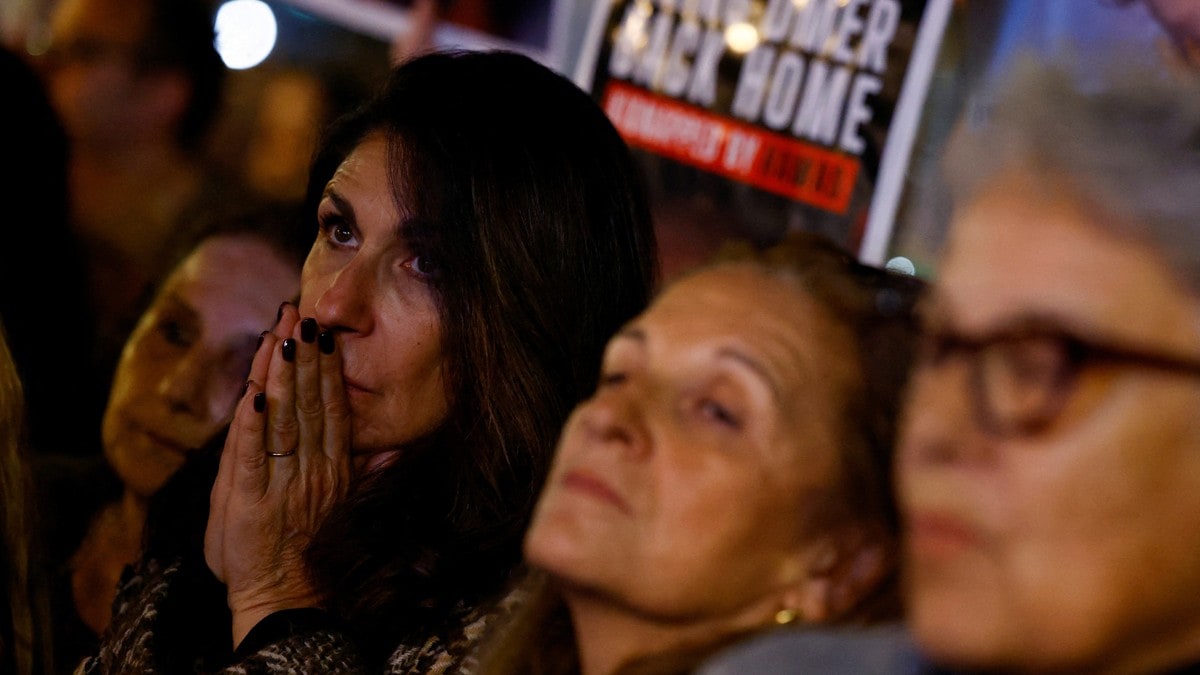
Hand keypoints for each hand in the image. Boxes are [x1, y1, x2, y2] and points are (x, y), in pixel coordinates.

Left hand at [205, 302, 352, 648]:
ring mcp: (284, 483)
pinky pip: (253, 454)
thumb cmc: (304, 549)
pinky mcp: (252, 500)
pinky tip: (252, 392)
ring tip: (278, 336)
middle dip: (303, 355)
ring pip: (284, 419)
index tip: (321, 331)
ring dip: (280, 375)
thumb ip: (365, 470)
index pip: (332, 406)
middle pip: (310, 402)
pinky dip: (251, 423)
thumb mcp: (341, 505)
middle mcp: (313, 468)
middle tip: (298, 314)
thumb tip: (396, 448)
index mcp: (333, 466)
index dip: (326, 367)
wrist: (282, 596)